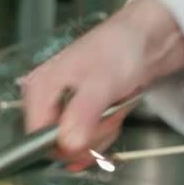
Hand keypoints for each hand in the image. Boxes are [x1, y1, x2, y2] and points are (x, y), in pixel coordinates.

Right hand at [20, 0, 183, 166]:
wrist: (146, 38)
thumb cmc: (119, 49)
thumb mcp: (101, 84)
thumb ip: (82, 115)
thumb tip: (67, 146)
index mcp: (39, 89)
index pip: (36, 138)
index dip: (63, 145)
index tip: (89, 138)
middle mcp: (46, 100)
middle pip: (57, 144)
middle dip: (89, 138)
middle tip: (107, 116)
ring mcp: (63, 107)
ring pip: (75, 145)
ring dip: (101, 135)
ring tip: (113, 109)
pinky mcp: (79, 112)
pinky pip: (87, 138)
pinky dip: (104, 132)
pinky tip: (113, 114)